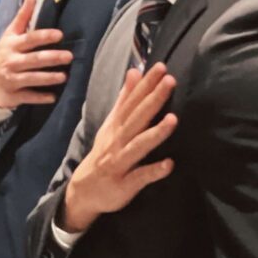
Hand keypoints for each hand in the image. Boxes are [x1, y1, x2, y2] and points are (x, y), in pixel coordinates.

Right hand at [0, 0, 73, 108]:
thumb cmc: (3, 54)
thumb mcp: (10, 35)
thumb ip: (22, 17)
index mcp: (12, 46)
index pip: (29, 39)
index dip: (44, 37)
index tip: (59, 35)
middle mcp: (12, 62)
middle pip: (33, 60)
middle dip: (51, 58)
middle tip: (69, 56)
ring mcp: (12, 80)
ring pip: (31, 79)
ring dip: (48, 78)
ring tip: (64, 76)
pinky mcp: (14, 96)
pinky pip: (28, 97)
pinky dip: (40, 98)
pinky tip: (53, 97)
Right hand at [61, 63, 177, 233]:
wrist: (84, 190)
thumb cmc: (105, 153)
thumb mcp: (111, 124)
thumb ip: (123, 99)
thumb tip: (134, 72)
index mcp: (116, 125)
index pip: (131, 101)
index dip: (145, 85)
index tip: (160, 67)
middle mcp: (117, 141)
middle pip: (136, 118)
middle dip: (153, 99)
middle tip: (170, 81)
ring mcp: (120, 163)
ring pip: (138, 146)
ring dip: (155, 133)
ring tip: (173, 119)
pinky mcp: (124, 185)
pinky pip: (140, 177)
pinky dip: (154, 171)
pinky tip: (170, 164)